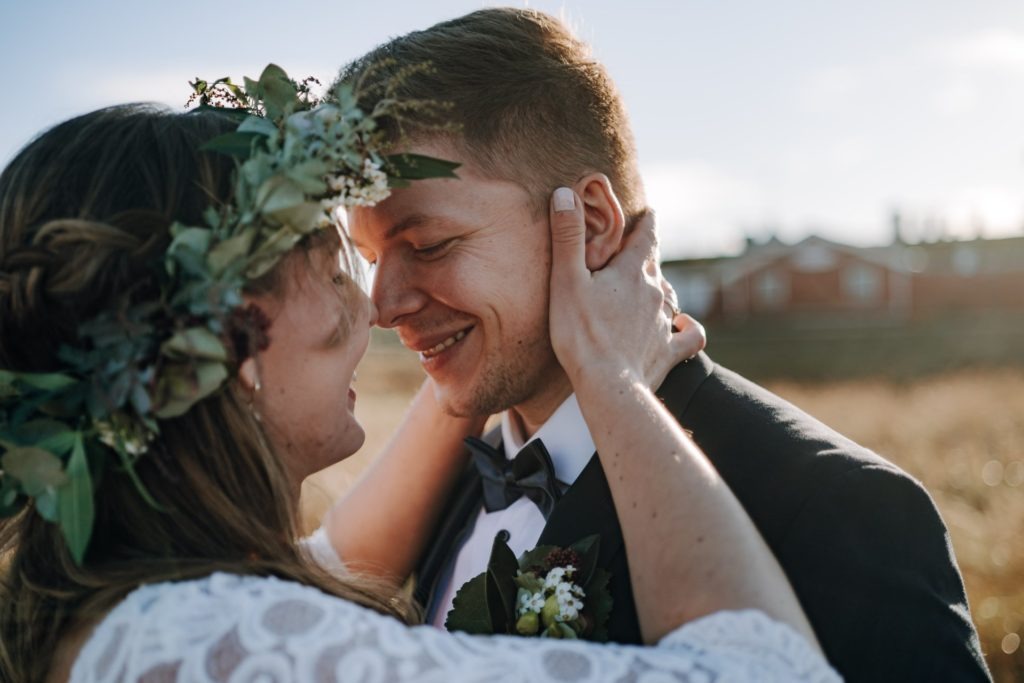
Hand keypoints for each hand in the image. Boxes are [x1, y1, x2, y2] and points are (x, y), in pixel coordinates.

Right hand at [547, 187, 705, 388]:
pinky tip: (682, 326)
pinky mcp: (670, 351)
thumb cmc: (581, 334)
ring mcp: (665, 322)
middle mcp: (655, 292)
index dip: (647, 221)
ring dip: (660, 288)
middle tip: (636, 250)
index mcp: (632, 271)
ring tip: (649, 287)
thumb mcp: (565, 281)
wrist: (608, 386)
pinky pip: (690, 336)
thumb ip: (567, 237)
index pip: (647, 235)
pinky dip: (687, 328)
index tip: (649, 212)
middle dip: (647, 255)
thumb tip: (564, 193)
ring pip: (670, 295)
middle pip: (656, 264)